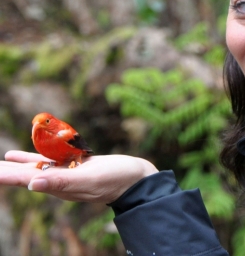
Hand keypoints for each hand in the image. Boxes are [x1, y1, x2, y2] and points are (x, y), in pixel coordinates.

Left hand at [0, 151, 157, 203]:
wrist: (136, 179)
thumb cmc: (116, 179)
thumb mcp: (90, 179)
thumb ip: (62, 182)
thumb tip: (33, 184)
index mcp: (59, 186)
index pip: (26, 180)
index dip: (7, 176)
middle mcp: (60, 182)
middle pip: (27, 174)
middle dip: (7, 171)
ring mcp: (68, 173)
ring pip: (37, 167)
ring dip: (18, 164)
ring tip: (2, 159)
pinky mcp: (77, 165)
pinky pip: (52, 160)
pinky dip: (37, 156)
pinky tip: (27, 153)